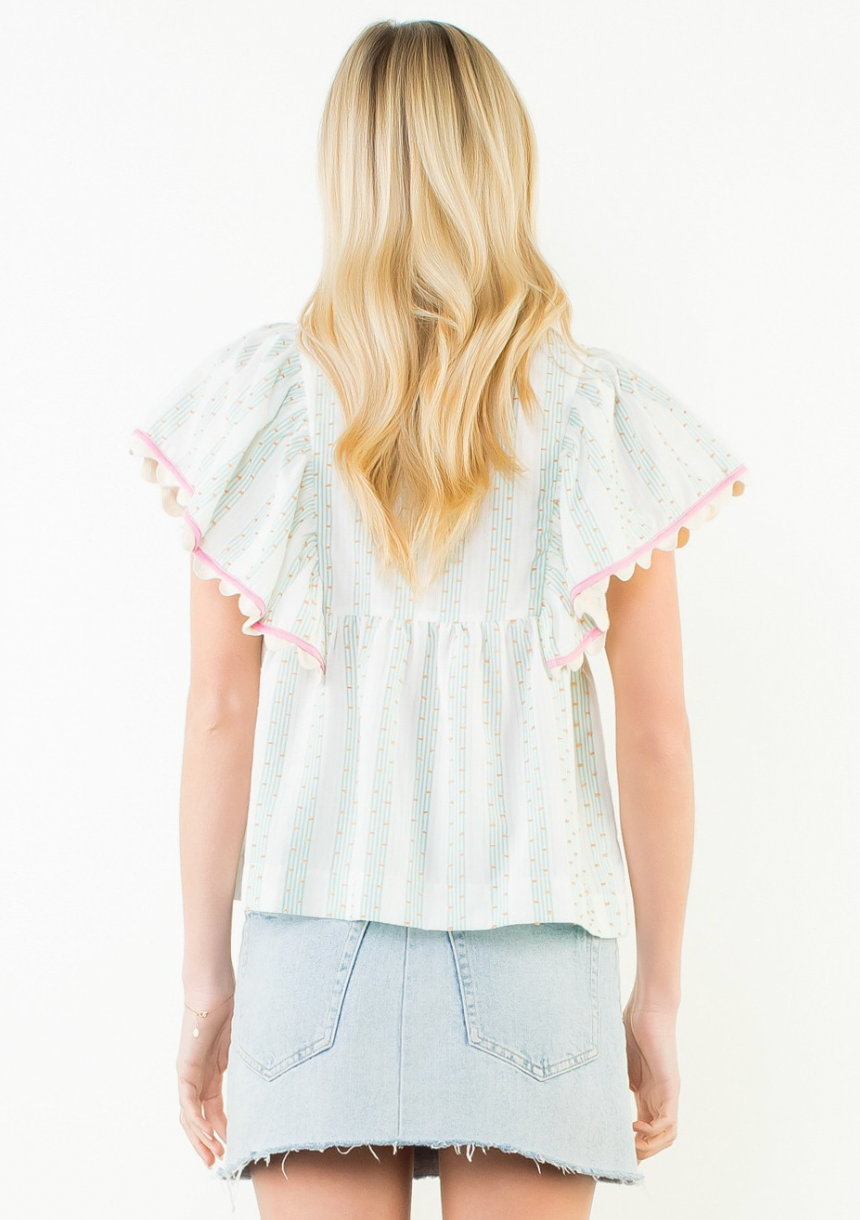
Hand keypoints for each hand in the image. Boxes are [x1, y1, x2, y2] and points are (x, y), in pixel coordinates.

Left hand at [177, 987, 233, 1167]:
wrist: (214, 987)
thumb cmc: (231, 1007)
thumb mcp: (243, 1045)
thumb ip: (247, 1065)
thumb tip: (267, 1081)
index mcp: (212, 1072)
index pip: (214, 1109)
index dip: (223, 1130)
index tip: (235, 1147)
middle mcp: (198, 1077)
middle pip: (199, 1119)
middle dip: (209, 1142)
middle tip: (219, 1163)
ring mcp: (189, 1074)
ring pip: (190, 1117)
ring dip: (201, 1139)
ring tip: (213, 1157)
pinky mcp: (184, 1069)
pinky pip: (188, 1104)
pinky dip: (197, 1122)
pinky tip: (208, 1135)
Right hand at [622, 995, 679, 1161]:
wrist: (648, 1007)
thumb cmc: (631, 1027)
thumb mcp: (616, 1062)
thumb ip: (611, 1080)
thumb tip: (588, 1094)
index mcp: (646, 1093)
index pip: (646, 1131)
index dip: (632, 1144)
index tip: (613, 1150)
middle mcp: (659, 1098)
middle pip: (658, 1140)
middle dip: (640, 1153)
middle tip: (619, 1155)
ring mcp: (667, 1094)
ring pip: (667, 1136)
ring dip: (649, 1148)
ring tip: (629, 1146)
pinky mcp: (671, 1088)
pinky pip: (669, 1123)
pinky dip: (653, 1133)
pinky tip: (634, 1127)